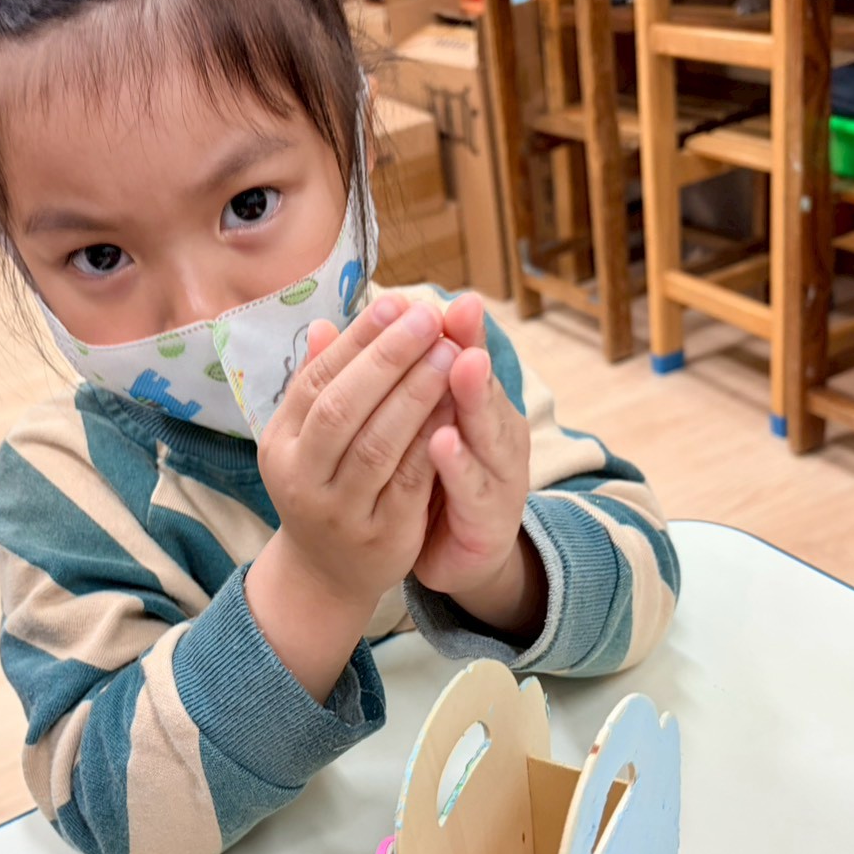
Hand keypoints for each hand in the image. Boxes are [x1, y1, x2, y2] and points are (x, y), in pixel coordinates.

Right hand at [245, 294, 456, 699]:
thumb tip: (321, 323)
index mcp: (279, 444)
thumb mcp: (308, 440)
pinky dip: (432, 442)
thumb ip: (319, 385)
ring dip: (416, 393)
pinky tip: (455, 407)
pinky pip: (410, 481)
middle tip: (428, 318)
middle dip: (388, 358)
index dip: (357, 340)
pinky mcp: (381, 536)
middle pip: (342, 408)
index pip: (316, 380)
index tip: (396, 303)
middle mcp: (300, 478)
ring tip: (449, 352)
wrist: (327, 574)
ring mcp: (338, 511)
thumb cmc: (324, 487)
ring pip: (378, 444)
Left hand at [413, 294, 545, 636]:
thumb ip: (394, 383)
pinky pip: (473, 489)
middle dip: (471, 346)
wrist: (454, 558)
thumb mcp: (415, 428)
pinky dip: (459, 465)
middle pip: (485, 385)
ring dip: (473, 398)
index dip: (463, 328)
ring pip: (488, 432)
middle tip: (458, 314)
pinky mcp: (492, 518)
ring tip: (461, 365)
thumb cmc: (432, 482)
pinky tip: (442, 443)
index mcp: (477, 406)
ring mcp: (499, 475)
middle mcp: (496, 433)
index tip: (453, 295)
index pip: (470, 357)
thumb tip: (353, 326)